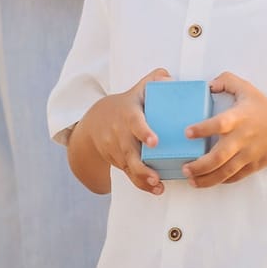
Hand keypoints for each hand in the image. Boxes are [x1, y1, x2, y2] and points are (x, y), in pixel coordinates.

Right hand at [79, 67, 170, 194]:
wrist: (95, 122)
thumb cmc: (126, 104)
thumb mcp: (138, 89)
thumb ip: (154, 79)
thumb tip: (170, 78)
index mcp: (127, 114)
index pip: (135, 123)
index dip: (143, 132)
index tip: (154, 141)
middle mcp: (120, 133)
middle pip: (130, 152)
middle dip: (142, 166)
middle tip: (155, 175)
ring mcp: (117, 149)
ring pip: (129, 167)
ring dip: (143, 179)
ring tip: (158, 185)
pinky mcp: (118, 161)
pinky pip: (129, 174)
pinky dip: (141, 184)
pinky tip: (155, 189)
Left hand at [182, 72, 266, 186]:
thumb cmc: (264, 109)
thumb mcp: (247, 89)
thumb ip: (227, 81)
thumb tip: (209, 85)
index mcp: (240, 117)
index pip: (220, 124)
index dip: (203, 129)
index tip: (187, 133)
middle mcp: (243, 138)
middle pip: (219, 155)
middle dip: (200, 165)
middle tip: (185, 168)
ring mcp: (248, 154)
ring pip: (225, 171)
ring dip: (206, 178)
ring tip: (191, 179)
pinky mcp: (253, 166)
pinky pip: (234, 177)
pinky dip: (220, 181)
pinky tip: (207, 181)